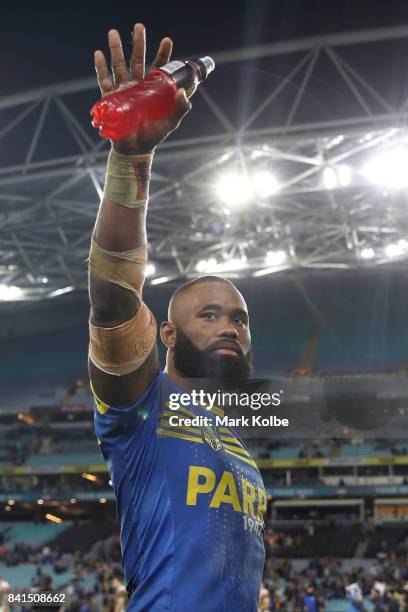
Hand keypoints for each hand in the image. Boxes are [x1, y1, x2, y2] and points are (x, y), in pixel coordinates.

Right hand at [94, 23, 191, 153]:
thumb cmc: (153, 136)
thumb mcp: (171, 121)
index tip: (167, 40)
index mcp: (152, 89)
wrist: (135, 149)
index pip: (158, 67)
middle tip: (140, 27)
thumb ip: (181, 107)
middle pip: (137, 60)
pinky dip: (101, 68)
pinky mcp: (110, 99)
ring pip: (119, 65)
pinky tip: (99, 54)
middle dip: (138, 44)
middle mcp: (137, 86)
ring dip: (116, 49)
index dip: (163, 54)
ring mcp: (122, 91)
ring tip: (114, 32)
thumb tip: (185, 90)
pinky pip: (104, 80)